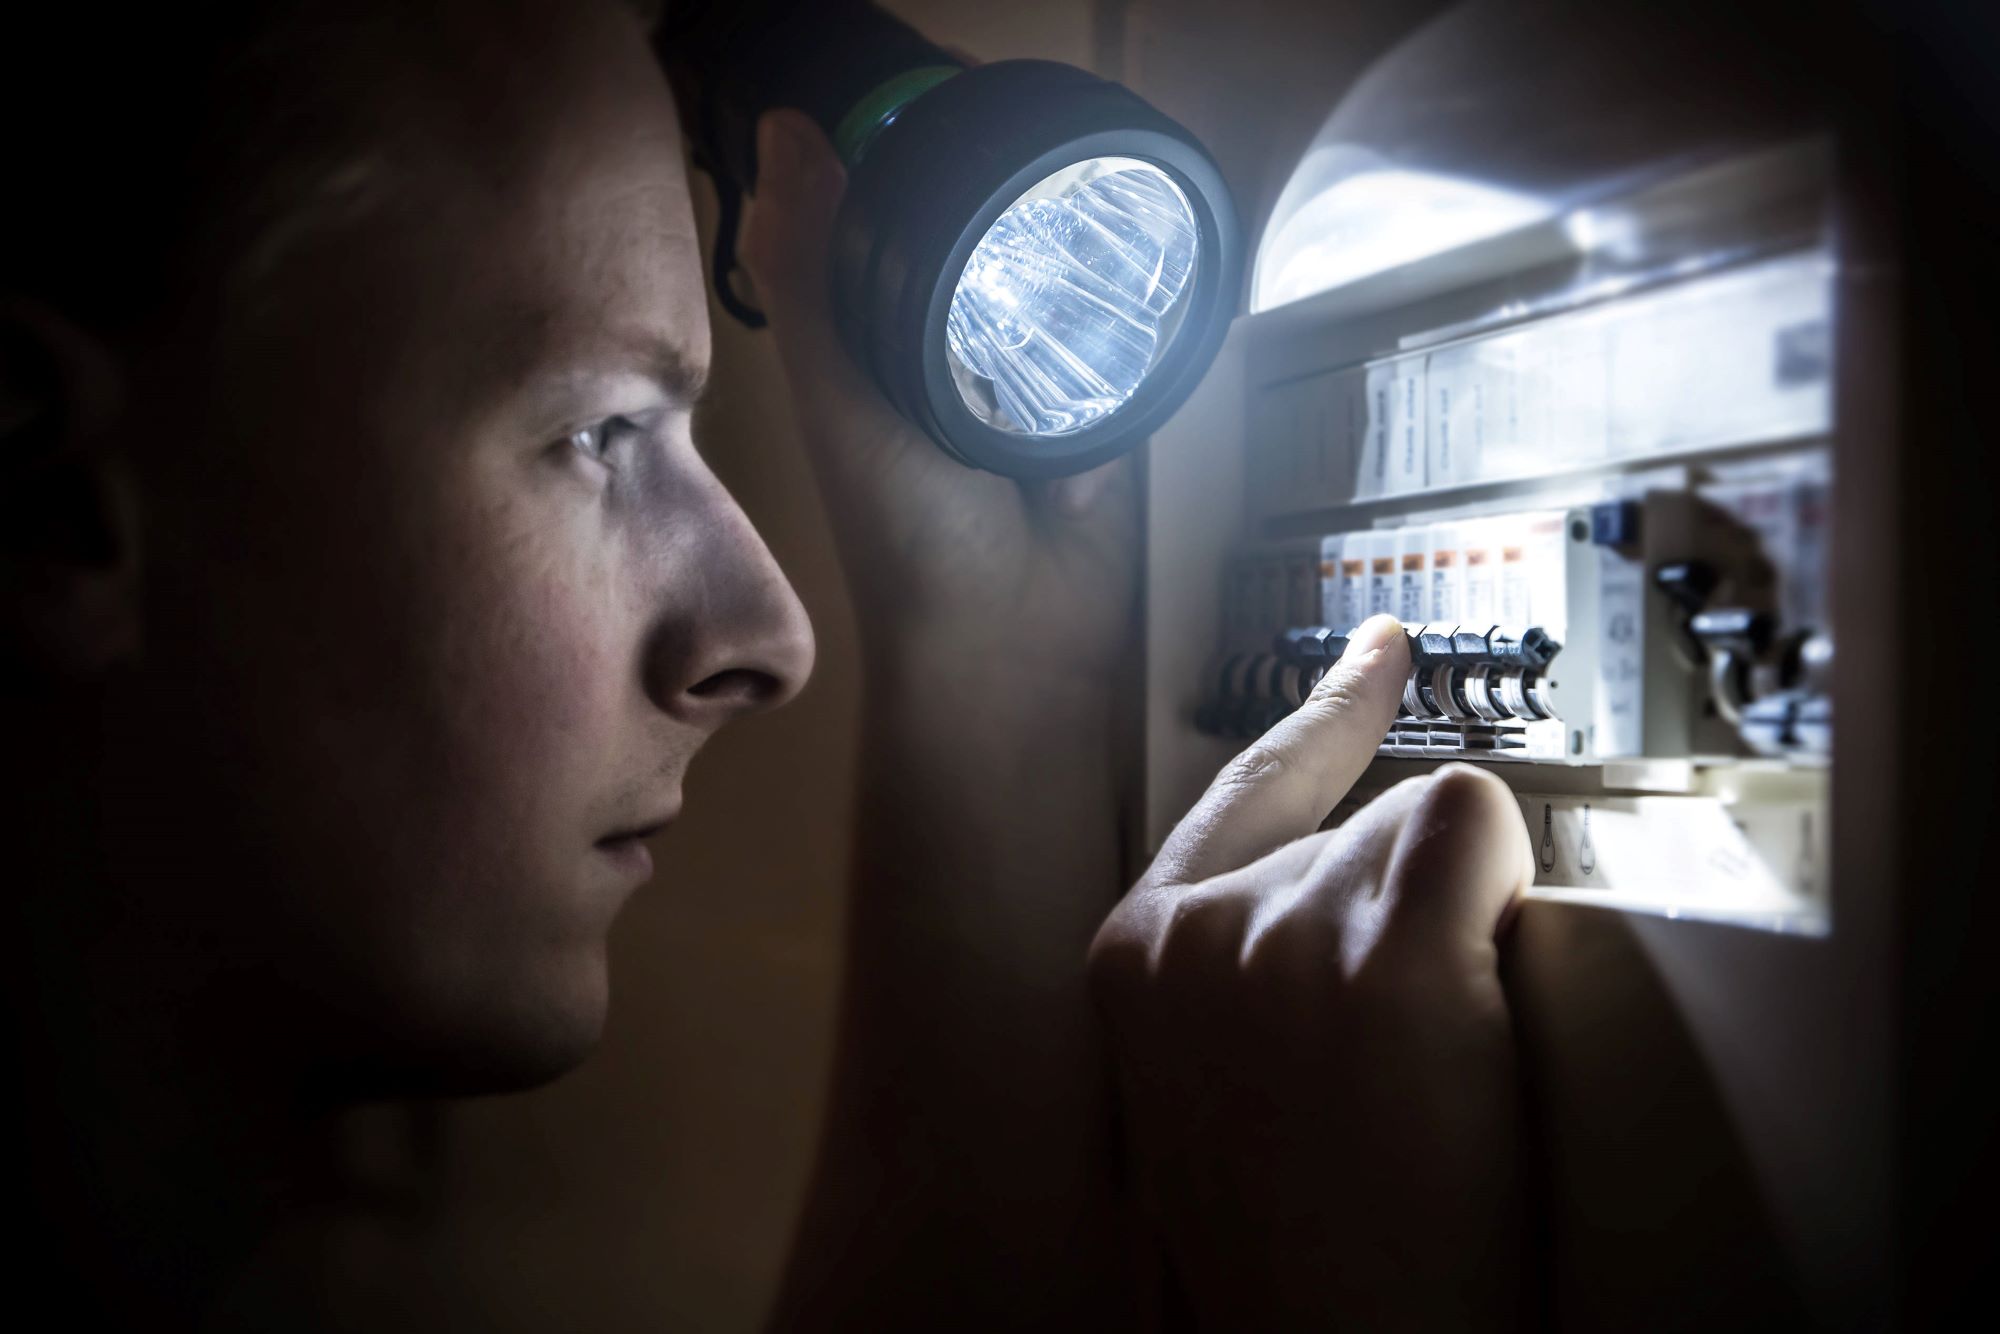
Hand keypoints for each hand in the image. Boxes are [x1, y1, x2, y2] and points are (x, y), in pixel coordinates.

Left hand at [737, 109, 1139, 684]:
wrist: (1017, 641)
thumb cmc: (907, 535)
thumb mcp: (842, 400)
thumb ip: (812, 278)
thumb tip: (788, 130)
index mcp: (878, 338)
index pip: (899, 209)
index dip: (918, 142)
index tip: (954, 89)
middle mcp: (956, 349)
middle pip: (991, 233)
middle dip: (1014, 192)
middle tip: (1037, 135)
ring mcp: (1038, 379)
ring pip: (1064, 278)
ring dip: (1079, 257)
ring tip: (1088, 206)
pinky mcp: (1109, 410)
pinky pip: (1127, 337)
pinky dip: (1128, 325)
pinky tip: (1137, 281)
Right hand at [1089, 614, 1532, 1330]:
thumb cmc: (1291, 1248)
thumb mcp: (1210, 1084)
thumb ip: (1242, 967)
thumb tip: (1354, 894)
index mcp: (1136, 958)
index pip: (1240, 789)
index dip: (1324, 717)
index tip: (1381, 649)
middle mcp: (1196, 929)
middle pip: (1357, 823)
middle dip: (1409, 916)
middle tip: (1411, 1059)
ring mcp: (1285, 934)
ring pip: (1424, 834)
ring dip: (1458, 932)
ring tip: (1432, 1080)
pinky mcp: (1387, 952)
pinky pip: (1476, 828)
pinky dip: (1500, 892)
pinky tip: (1474, 1002)